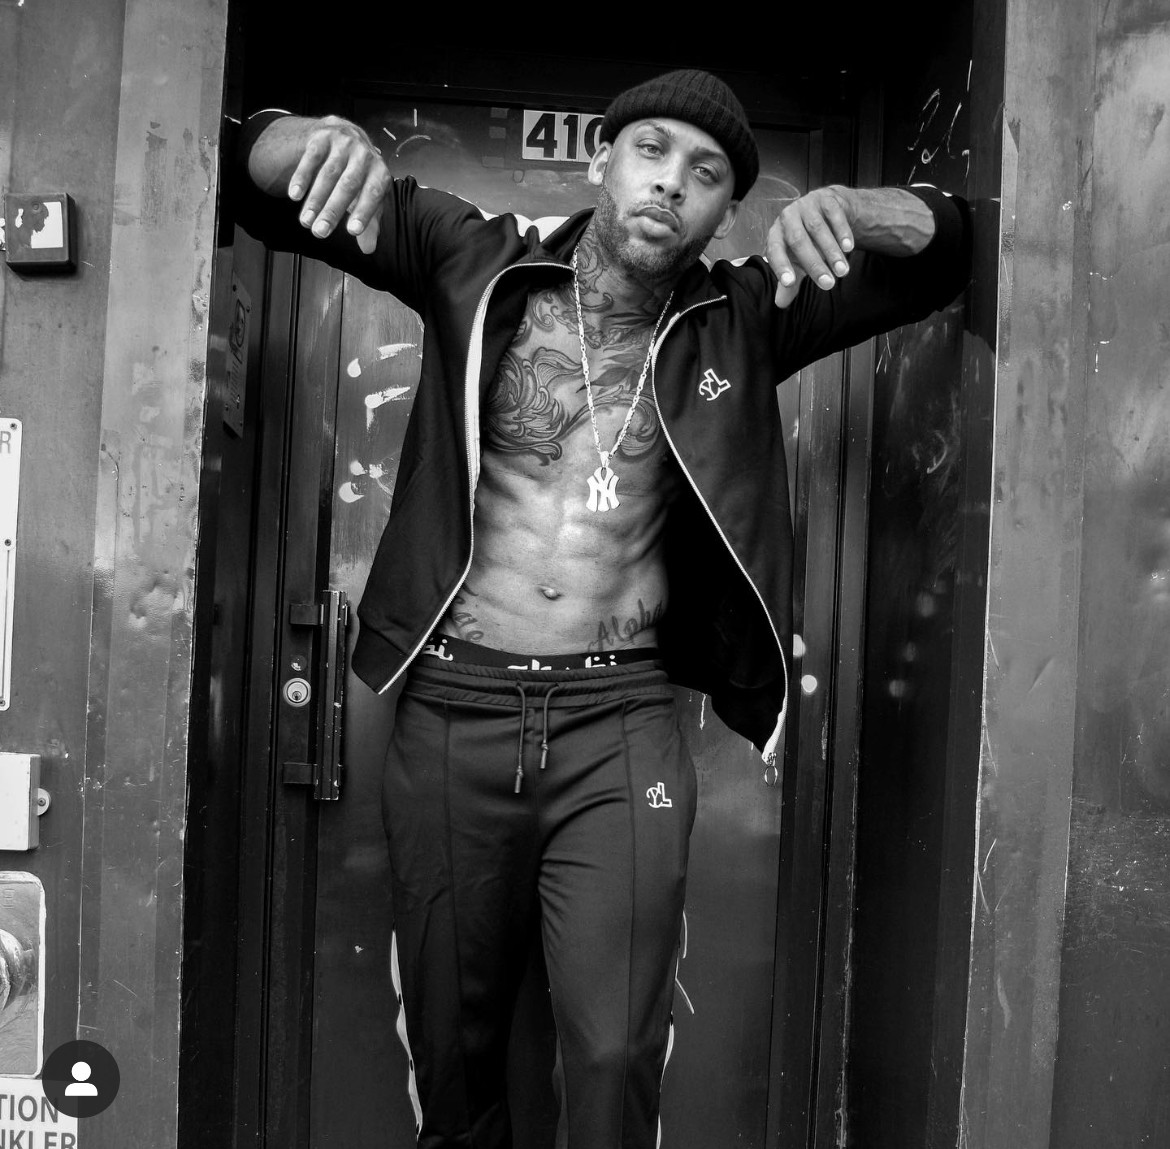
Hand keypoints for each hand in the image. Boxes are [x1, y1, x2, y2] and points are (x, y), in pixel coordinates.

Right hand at [286, 116, 389, 253]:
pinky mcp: (322, 136)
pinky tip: (295, 195)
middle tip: (320, 233)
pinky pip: (311, 158)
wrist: (344, 136)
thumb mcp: (367, 198)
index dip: (364, 213)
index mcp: (380, 172)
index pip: (373, 194)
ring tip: (305, 222)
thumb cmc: (359, 176)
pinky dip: (302, 177)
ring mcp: (343, 142)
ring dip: (315, 199)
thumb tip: (369, 249)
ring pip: (328, 173)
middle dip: (333, 211)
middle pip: (348, 185)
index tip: (352, 232)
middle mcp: (364, 154)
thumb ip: (370, 223)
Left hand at [766, 186, 854, 308]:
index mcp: (776, 234)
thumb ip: (790, 282)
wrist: (829, 212)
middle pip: (798, 241)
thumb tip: (780, 304)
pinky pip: (834, 215)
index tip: (790, 283)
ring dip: (831, 252)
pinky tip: (849, 248)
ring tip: (843, 271)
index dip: (781, 266)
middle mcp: (788, 217)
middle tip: (829, 284)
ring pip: (817, 229)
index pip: (774, 251)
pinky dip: (842, 232)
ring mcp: (806, 205)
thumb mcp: (798, 262)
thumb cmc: (808, 240)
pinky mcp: (826, 198)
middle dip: (814, 264)